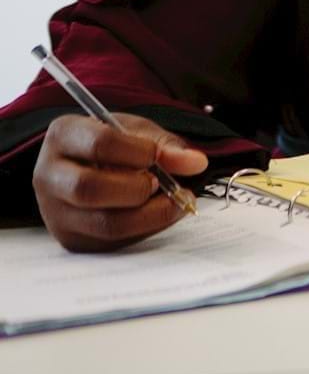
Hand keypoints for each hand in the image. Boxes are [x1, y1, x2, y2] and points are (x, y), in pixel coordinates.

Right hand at [33, 114, 207, 251]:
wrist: (91, 166)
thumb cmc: (115, 144)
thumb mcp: (137, 132)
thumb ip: (165, 145)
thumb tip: (195, 163)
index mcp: (63, 136)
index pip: (98, 144)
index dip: (136, 151)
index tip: (156, 155)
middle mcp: (49, 176)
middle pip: (89, 189)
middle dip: (137, 188)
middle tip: (160, 183)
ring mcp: (56, 212)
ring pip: (104, 223)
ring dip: (150, 214)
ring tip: (173, 199)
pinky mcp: (72, 239)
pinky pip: (113, 240)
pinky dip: (147, 228)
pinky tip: (162, 213)